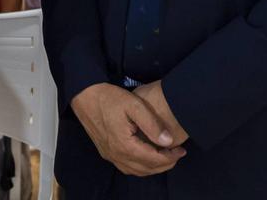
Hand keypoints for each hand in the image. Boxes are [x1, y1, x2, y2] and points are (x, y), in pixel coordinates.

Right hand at [70, 83, 184, 175]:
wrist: (85, 96)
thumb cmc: (110, 98)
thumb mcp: (134, 105)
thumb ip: (152, 124)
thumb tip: (168, 141)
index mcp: (124, 145)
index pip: (152, 159)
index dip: (170, 157)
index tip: (181, 150)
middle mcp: (116, 155)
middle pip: (145, 169)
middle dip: (164, 164)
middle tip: (177, 154)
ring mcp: (109, 155)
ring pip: (135, 170)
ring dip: (152, 167)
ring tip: (166, 157)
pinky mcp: (106, 152)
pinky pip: (126, 167)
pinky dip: (140, 167)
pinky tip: (147, 158)